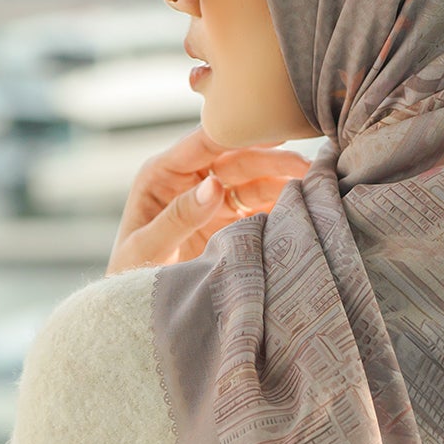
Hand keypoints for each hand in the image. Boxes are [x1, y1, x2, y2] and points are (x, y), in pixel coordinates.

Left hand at [105, 125, 312, 275]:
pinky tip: (302, 208)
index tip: (272, 131)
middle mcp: (190, 182)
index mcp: (162, 174)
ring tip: (314, 183)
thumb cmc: (128, 276)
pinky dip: (280, 209)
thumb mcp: (145, 248)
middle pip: (237, 161)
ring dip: (282, 182)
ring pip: (253, 183)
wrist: (137, 312)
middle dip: (272, 160)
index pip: (204, 143)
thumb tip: (214, 185)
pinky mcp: (229, 225)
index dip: (239, 134)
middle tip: (305, 165)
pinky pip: (259, 210)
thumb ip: (178, 217)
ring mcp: (212, 203)